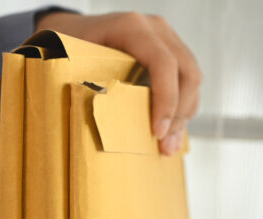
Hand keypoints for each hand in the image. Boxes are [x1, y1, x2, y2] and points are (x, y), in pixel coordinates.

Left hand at [35, 10, 200, 155]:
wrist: (74, 29)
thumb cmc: (70, 46)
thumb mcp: (74, 61)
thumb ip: (89, 86)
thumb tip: (104, 132)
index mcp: (132, 27)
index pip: (163, 63)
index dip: (165, 100)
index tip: (156, 132)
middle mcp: (155, 29)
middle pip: (186, 73)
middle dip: (178, 114)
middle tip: (164, 146)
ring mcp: (167, 38)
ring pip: (192, 79)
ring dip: (183, 115)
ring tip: (167, 145)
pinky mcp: (172, 52)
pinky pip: (188, 82)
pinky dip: (182, 109)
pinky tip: (170, 132)